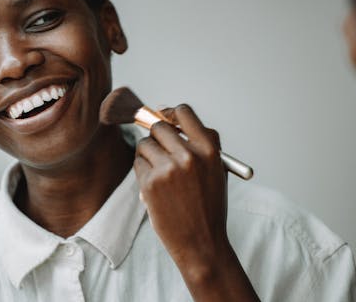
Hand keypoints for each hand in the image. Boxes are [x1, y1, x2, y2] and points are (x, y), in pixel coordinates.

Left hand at [134, 104, 258, 300]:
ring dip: (147, 156)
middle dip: (156, 137)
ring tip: (160, 175)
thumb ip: (200, 142)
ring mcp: (168, 169)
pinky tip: (155, 188)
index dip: (170, 113)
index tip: (164, 117)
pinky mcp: (150, 183)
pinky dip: (143, 172)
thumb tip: (169, 116)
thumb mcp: (216, 170)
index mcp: (209, 149)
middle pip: (159, 127)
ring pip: (145, 145)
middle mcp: (188, 156)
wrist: (202, 242)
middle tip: (159, 151)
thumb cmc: (209, 205)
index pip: (184, 112)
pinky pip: (138, 164)